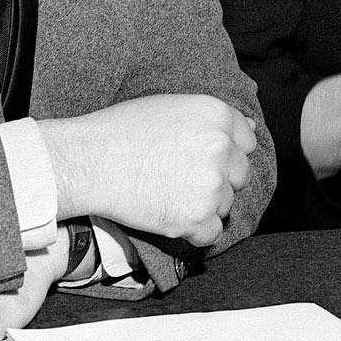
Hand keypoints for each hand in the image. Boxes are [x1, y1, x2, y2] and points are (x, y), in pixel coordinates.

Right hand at [43, 94, 256, 246]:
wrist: (89, 162)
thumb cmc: (121, 131)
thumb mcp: (170, 107)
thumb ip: (212, 118)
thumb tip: (250, 127)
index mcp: (217, 115)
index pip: (247, 141)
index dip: (225, 153)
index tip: (202, 160)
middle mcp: (222, 148)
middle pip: (240, 175)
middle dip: (217, 181)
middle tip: (181, 180)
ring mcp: (212, 185)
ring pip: (225, 205)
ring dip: (204, 206)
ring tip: (167, 195)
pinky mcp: (197, 218)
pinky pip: (212, 234)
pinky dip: (194, 232)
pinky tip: (170, 217)